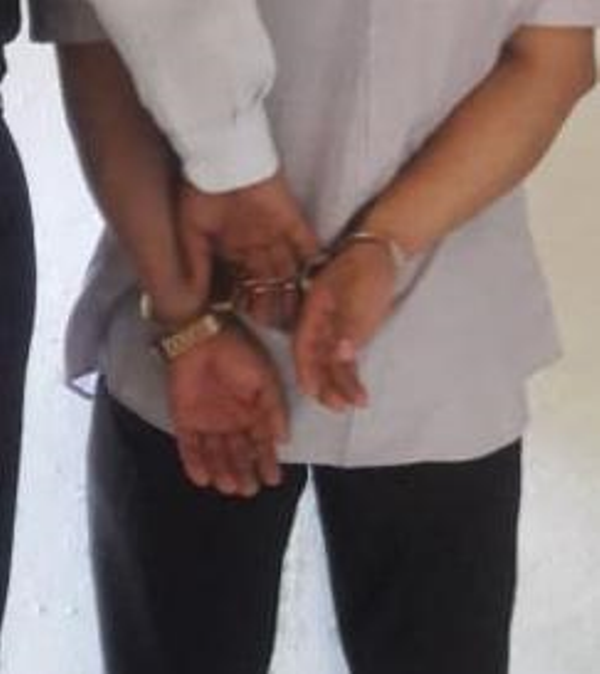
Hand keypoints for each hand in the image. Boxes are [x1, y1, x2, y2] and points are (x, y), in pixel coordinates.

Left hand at [167, 322, 287, 497]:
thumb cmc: (239, 354)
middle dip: (244, 472)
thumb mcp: (265, 380)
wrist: (201, 338)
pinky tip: (204, 478)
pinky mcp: (184, 420)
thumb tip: (284, 440)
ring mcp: (207, 422)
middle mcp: (231, 421)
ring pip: (216, 454)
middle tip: (249, 490)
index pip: (261, 443)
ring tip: (230, 487)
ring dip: (223, 471)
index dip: (267, 461)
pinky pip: (189, 446)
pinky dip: (195, 463)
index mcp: (252, 411)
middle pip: (239, 453)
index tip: (273, 480)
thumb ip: (275, 410)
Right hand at [178, 174, 318, 327]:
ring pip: (288, 269)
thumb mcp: (190, 234)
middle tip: (284, 327)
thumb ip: (196, 266)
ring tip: (303, 316)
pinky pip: (306, 245)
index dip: (251, 301)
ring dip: (295, 292)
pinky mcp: (292, 220)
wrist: (221, 157)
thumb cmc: (200, 192)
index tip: (256, 321)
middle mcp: (256, 243)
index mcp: (232, 247)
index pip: (244, 281)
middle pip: (270, 279)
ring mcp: (275, 232)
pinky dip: (313, 263)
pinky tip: (319, 283)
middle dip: (276, 303)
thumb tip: (195, 298)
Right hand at [293, 240, 397, 411]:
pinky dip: (351, 375)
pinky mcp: (350, 332)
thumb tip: (340, 355)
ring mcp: (335, 329)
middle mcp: (320, 324)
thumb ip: (348, 326)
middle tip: (340, 407)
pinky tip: (358, 390)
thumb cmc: (367, 268)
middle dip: (326, 386)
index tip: (313, 393)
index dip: (306, 372)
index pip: (303, 348)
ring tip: (355, 403)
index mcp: (312, 312)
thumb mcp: (356, 294)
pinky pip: (346, 359)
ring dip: (341, 385)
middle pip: (316, 360)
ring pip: (332, 363)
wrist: (383, 251)